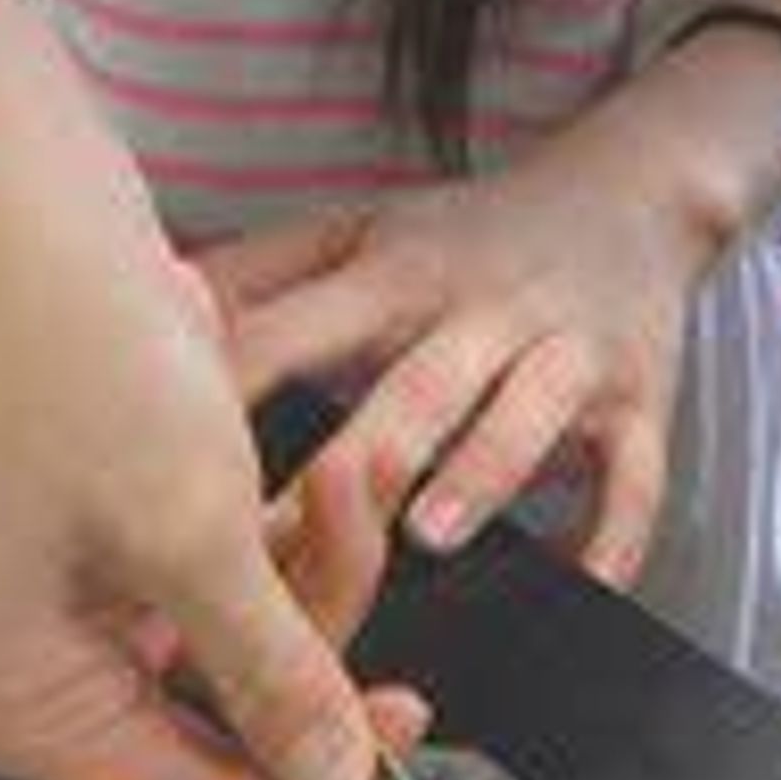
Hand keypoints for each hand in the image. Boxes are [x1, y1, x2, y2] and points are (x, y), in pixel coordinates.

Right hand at [0, 234, 410, 779]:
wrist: (43, 233)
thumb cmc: (82, 367)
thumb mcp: (197, 537)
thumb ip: (274, 675)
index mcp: (27, 708)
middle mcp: (51, 682)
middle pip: (237, 735)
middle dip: (325, 640)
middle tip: (371, 552)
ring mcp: (97, 623)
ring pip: (264, 659)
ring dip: (324, 573)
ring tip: (342, 476)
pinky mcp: (140, 560)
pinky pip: (252, 595)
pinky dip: (302, 543)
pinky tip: (322, 476)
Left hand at [208, 106, 734, 584]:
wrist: (632, 196)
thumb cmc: (467, 239)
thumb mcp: (357, 232)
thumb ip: (253, 276)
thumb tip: (138, 316)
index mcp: (394, 276)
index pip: (295, 334)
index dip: (225, 401)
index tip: (160, 477)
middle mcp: (482, 309)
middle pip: (417, 379)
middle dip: (360, 452)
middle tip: (289, 535)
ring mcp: (569, 353)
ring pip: (529, 412)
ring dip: (482, 471)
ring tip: (431, 532)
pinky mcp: (643, 400)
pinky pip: (637, 475)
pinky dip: (614, 534)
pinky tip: (584, 583)